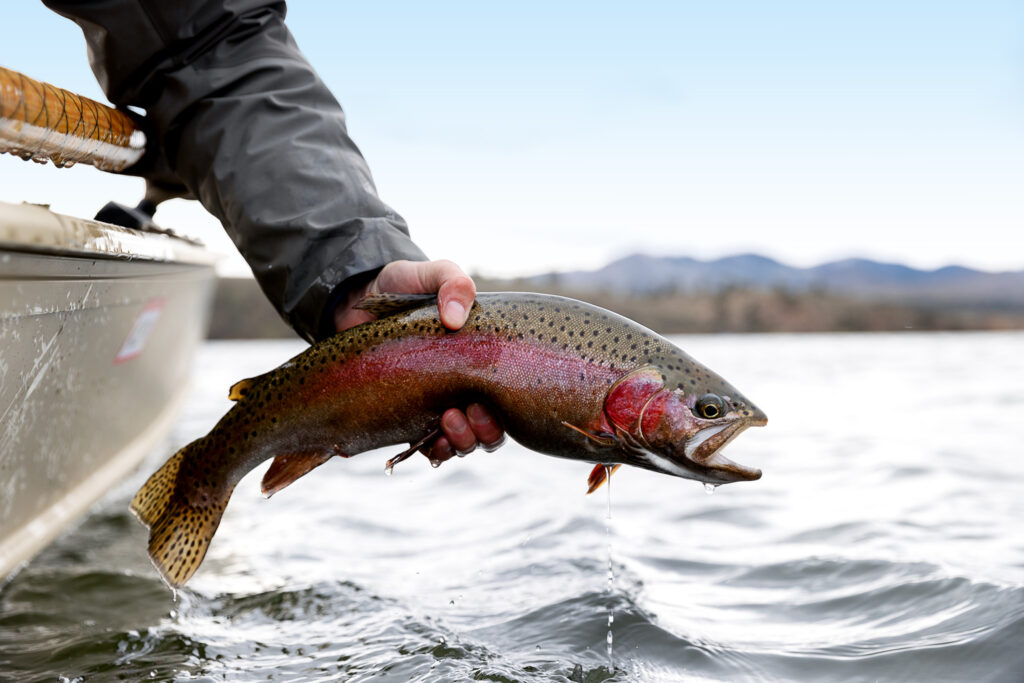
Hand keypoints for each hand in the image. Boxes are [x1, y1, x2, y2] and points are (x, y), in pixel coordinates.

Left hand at [333, 259, 505, 464]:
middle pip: (491, 430)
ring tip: (447, 418)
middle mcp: (464, 389)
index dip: (506, 410)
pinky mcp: (409, 418)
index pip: (508, 398)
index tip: (487, 398)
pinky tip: (432, 440)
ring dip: (463, 441)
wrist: (357, 301)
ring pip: (465, 443)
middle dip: (486, 430)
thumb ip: (451, 283)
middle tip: (468, 412)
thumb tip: (455, 319)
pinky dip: (437, 451)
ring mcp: (437, 406)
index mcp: (480, 361)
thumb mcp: (430, 275)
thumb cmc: (403, 287)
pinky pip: (431, 449)